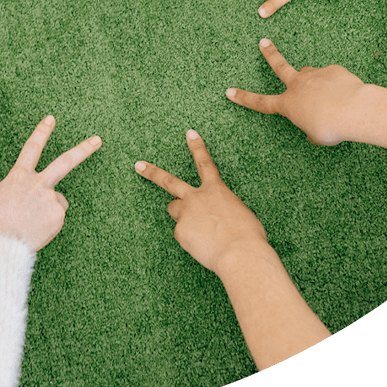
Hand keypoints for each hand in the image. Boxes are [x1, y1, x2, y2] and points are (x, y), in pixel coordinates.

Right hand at [0, 115, 101, 251]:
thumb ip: (14, 193)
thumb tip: (25, 199)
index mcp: (19, 177)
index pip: (32, 148)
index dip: (42, 132)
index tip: (51, 119)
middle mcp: (38, 184)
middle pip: (65, 162)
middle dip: (83, 149)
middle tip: (97, 140)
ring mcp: (50, 199)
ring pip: (57, 201)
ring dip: (48, 210)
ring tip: (30, 224)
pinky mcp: (58, 216)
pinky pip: (56, 220)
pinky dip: (47, 226)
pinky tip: (35, 232)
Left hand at [135, 129, 266, 276]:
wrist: (240, 253)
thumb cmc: (248, 236)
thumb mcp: (241, 214)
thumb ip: (224, 209)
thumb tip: (216, 216)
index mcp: (216, 190)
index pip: (205, 163)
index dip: (197, 147)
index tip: (190, 133)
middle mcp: (197, 197)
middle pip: (169, 181)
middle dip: (152, 172)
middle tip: (138, 165)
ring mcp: (186, 213)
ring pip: (174, 210)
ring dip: (181, 215)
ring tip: (198, 229)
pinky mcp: (180, 231)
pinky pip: (182, 234)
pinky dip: (191, 240)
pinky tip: (203, 246)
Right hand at [227, 39, 367, 145]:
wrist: (353, 109)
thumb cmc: (332, 126)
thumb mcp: (317, 135)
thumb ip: (310, 128)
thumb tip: (314, 124)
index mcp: (288, 104)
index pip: (260, 102)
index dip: (244, 98)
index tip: (230, 91)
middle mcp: (297, 85)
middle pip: (279, 66)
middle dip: (270, 54)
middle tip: (263, 42)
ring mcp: (314, 75)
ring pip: (311, 75)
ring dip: (317, 83)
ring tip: (332, 97)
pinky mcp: (333, 70)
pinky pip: (333, 79)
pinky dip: (338, 87)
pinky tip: (347, 96)